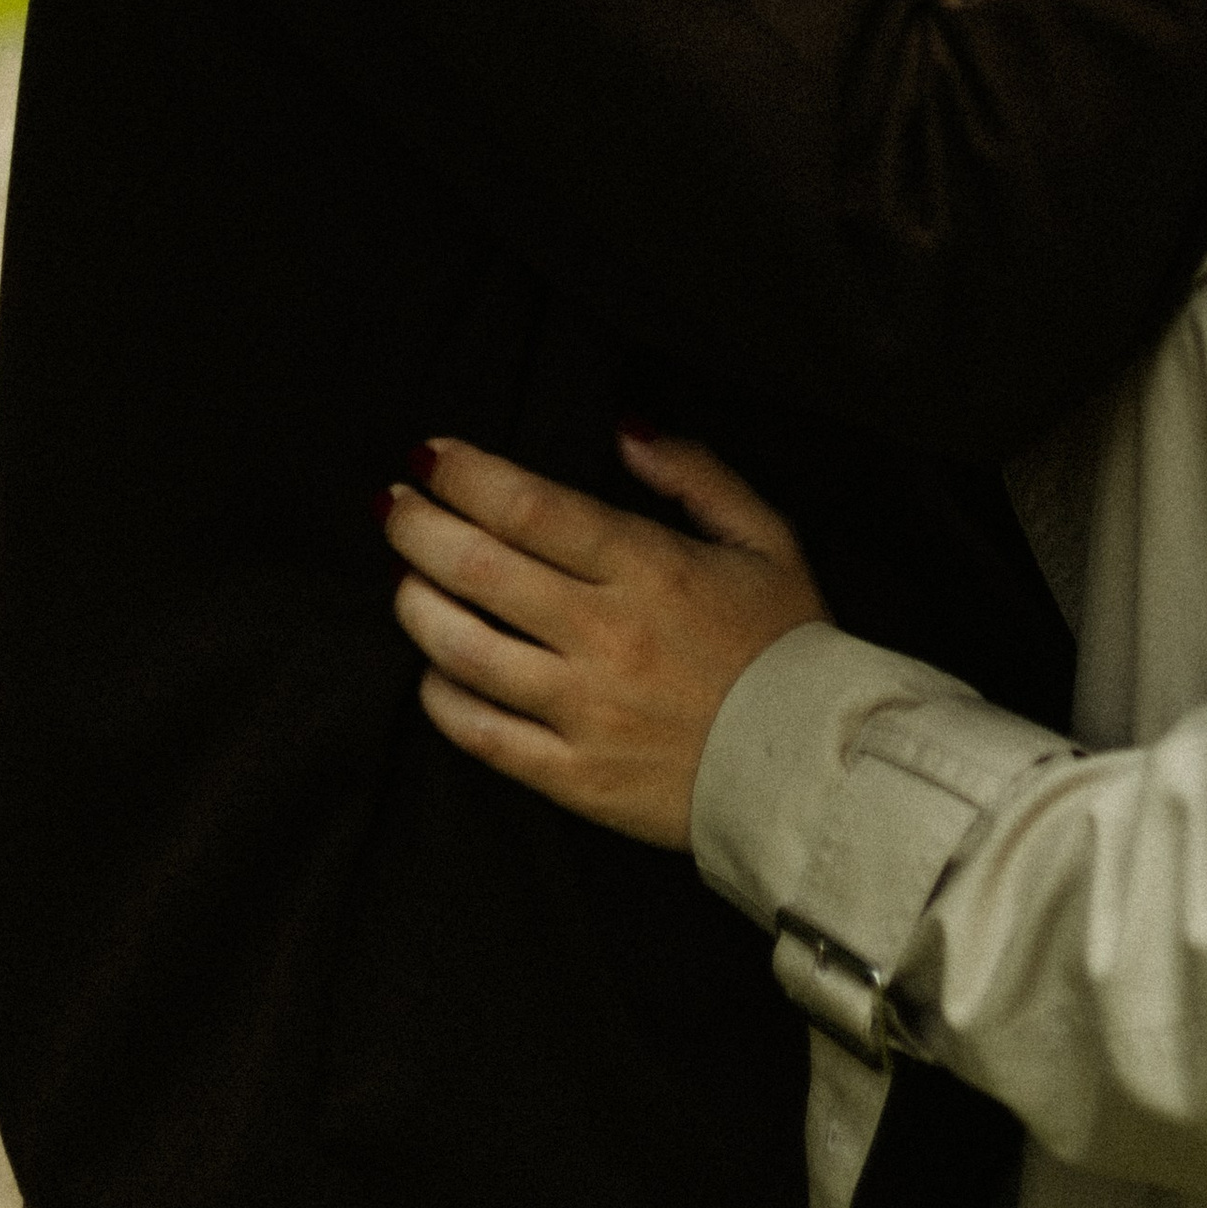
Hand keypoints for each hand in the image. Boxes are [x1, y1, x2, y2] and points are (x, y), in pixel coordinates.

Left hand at [382, 432, 826, 851]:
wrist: (814, 770)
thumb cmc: (789, 646)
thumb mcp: (765, 538)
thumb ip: (694, 474)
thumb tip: (624, 430)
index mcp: (650, 568)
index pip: (530, 508)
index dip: (467, 475)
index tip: (431, 455)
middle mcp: (606, 636)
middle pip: (479, 569)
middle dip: (418, 527)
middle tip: (392, 504)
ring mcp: (584, 711)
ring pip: (464, 650)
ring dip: (416, 604)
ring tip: (403, 578)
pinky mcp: (574, 777)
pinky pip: (481, 734)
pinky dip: (440, 696)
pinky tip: (432, 669)